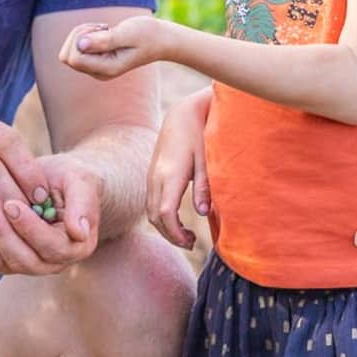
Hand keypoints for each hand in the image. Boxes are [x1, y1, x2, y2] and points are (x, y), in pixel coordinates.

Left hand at [0, 151, 101, 274]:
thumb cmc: (71, 178)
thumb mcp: (82, 182)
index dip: (29, 228)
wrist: (53, 180)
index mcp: (73, 248)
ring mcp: (20, 262)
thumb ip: (84, 205)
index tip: (10, 203)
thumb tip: (80, 232)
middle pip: (19, 258)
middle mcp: (47, 263)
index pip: (50, 246)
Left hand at [57, 14, 169, 79]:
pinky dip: (85, 34)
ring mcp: (96, 67)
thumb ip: (105, 41)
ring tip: (106, 29)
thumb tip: (81, 45)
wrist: (161, 40)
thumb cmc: (148, 34)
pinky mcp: (96, 59)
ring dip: (82, 33)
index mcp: (106, 70)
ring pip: (69, 51)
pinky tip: (105, 31)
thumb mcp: (128, 34)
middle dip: (77, 36)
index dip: (79, 39)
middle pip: (66, 57)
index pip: (73, 59)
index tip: (102, 29)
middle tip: (101, 28)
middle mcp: (98, 72)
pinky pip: (76, 47)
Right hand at [147, 87, 211, 248]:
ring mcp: (151, 176)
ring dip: (165, 228)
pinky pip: (150, 202)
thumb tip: (202, 213)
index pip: (165, 213)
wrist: (181, 114)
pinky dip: (161, 217)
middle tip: (191, 243)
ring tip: (187, 235)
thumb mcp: (207, 159)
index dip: (176, 233)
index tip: (192, 242)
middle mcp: (156, 177)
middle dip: (171, 235)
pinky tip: (178, 220)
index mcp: (170, 175)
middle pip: (154, 217)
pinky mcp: (152, 175)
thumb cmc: (199, 135)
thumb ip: (204, 186)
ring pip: (149, 211)